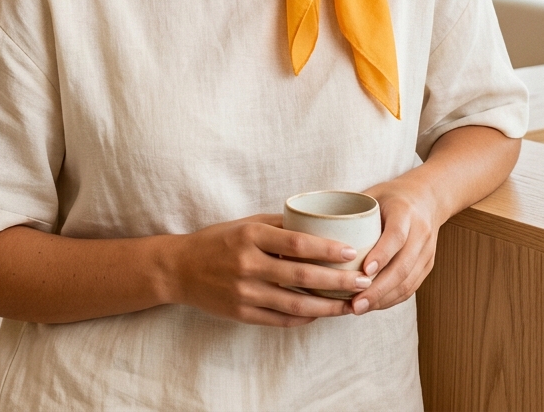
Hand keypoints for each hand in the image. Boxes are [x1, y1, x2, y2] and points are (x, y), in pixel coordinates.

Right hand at [164, 214, 371, 326]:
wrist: (180, 269)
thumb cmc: (218, 241)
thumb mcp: (245, 224)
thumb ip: (278, 225)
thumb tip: (316, 224)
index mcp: (250, 236)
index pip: (297, 244)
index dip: (327, 249)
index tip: (352, 251)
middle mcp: (248, 264)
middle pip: (302, 277)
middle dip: (337, 281)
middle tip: (363, 281)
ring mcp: (245, 293)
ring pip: (296, 305)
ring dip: (328, 306)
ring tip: (351, 305)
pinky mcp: (243, 314)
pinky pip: (281, 320)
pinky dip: (305, 319)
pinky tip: (322, 314)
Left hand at [350, 179, 440, 315]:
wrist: (427, 198)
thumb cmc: (390, 196)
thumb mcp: (372, 195)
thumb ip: (351, 212)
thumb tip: (312, 226)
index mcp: (405, 212)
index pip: (396, 236)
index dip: (381, 255)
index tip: (363, 271)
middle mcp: (420, 233)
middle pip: (402, 266)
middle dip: (378, 289)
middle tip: (355, 303)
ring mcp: (426, 252)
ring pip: (407, 282)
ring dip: (383, 299)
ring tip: (358, 308)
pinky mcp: (427, 266)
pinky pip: (410, 288)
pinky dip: (390, 299)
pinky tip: (372, 305)